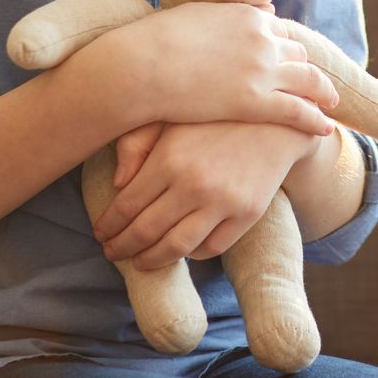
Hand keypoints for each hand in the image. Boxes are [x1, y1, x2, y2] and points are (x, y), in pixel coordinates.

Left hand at [94, 121, 320, 269]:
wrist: (276, 118)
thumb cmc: (215, 115)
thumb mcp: (171, 116)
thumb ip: (136, 144)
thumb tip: (118, 184)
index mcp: (169, 158)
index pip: (127, 205)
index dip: (109, 225)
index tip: (100, 233)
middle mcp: (194, 184)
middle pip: (146, 231)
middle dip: (122, 247)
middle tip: (111, 253)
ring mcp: (223, 201)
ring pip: (176, 247)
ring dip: (152, 260)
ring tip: (139, 262)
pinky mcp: (248, 213)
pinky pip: (212, 247)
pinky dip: (191, 254)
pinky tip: (180, 249)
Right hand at [114, 2, 338, 134]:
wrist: (143, 65)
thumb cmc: (158, 40)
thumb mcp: (199, 14)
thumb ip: (234, 14)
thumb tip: (266, 11)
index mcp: (248, 17)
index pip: (281, 31)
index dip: (288, 47)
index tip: (295, 58)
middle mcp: (263, 39)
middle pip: (298, 54)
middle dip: (306, 68)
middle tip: (316, 83)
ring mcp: (262, 70)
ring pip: (307, 80)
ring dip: (323, 91)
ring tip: (331, 103)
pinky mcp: (256, 102)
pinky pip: (299, 111)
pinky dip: (316, 119)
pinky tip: (325, 128)